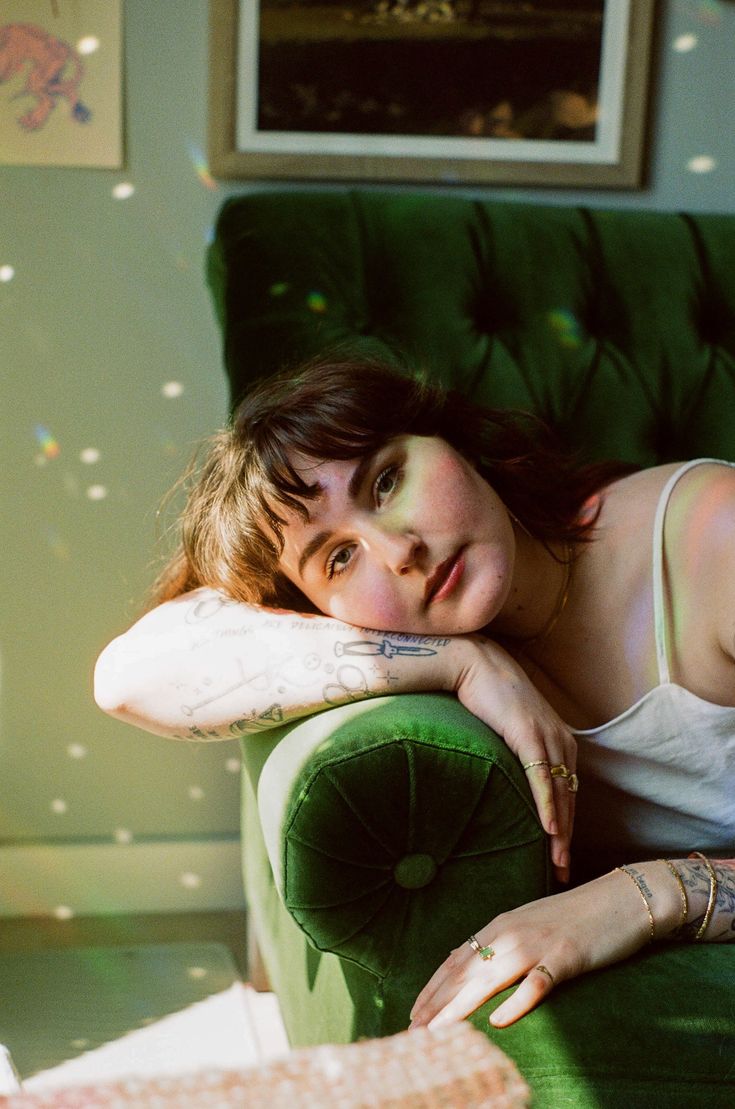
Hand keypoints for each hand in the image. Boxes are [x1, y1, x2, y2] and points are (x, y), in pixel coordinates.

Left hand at [409, 868, 659, 1029]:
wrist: (622, 899)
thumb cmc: (576, 916)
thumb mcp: (530, 925)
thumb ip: (502, 943)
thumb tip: (471, 964)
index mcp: (501, 926)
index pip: (457, 960)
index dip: (433, 988)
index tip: (413, 1013)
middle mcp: (512, 933)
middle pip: (466, 972)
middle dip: (437, 1003)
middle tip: (413, 1032)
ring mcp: (539, 944)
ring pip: (490, 978)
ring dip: (460, 1006)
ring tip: (438, 1032)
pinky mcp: (566, 957)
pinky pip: (537, 983)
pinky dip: (517, 1002)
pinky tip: (499, 1022)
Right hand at [453, 637, 577, 881]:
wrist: (476, 664)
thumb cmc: (487, 697)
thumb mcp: (509, 731)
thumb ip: (517, 755)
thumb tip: (506, 783)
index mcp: (559, 743)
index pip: (568, 794)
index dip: (567, 827)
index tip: (560, 857)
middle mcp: (561, 742)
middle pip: (569, 799)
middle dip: (567, 839)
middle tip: (562, 873)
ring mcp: (548, 738)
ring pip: (560, 794)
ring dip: (560, 832)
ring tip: (557, 863)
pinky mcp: (529, 735)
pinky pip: (541, 778)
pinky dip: (547, 805)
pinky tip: (548, 829)